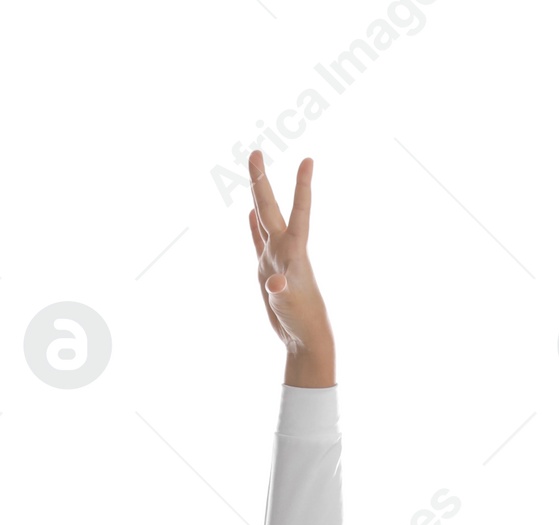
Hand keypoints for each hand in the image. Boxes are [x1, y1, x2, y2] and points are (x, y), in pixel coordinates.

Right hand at [247, 151, 334, 385]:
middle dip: (262, 182)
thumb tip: (274, 284)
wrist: (304, 338)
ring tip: (255, 172)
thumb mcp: (289, 306)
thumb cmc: (301, 322)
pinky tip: (250, 213)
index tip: (308, 160)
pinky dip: (253, 227)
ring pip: (264, 220)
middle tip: (255, 153)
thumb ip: (280, 292)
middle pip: (271, 209)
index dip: (302, 187)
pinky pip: (258, 242)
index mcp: (294, 253)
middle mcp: (284, 250)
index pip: (300, 212)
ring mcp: (275, 259)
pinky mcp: (267, 271)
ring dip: (259, 197)